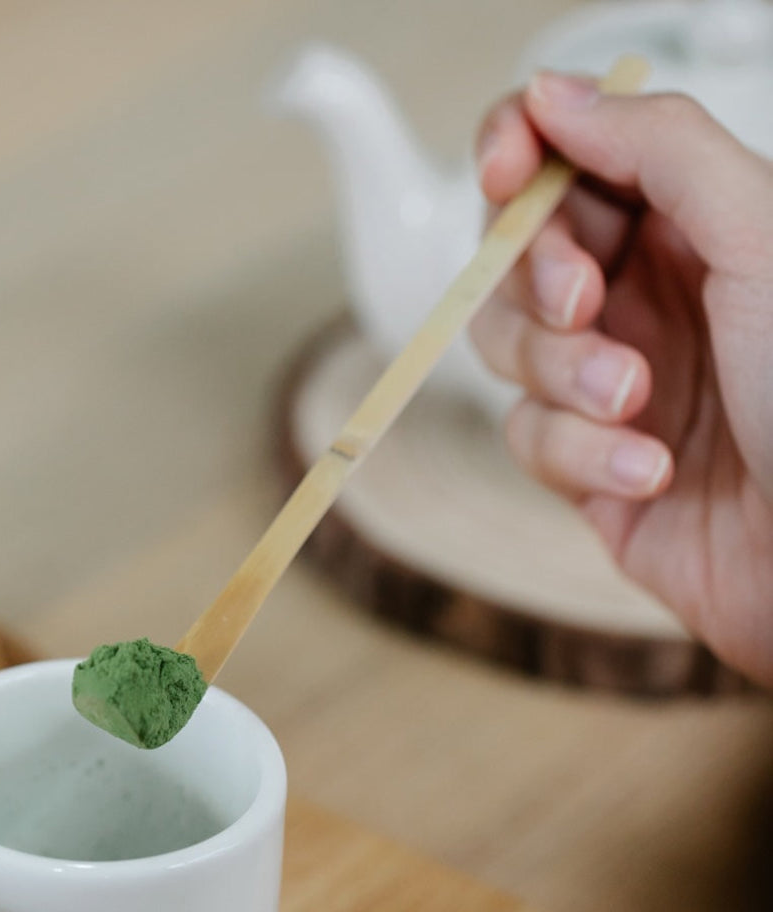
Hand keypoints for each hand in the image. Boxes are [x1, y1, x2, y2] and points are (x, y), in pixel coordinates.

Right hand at [470, 72, 772, 686]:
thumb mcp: (759, 238)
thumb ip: (656, 149)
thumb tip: (552, 94)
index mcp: (689, 228)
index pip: (570, 161)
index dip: (522, 150)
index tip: (509, 165)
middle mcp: (641, 298)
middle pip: (517, 254)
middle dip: (540, 278)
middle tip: (584, 304)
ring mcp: (606, 382)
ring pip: (509, 350)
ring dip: (566, 376)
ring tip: (638, 403)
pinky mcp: (583, 464)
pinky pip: (530, 438)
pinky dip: (581, 454)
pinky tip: (651, 471)